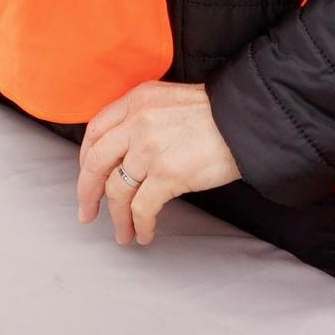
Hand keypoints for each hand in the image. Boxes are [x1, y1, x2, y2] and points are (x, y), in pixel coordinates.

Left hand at [72, 80, 236, 246]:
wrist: (248, 120)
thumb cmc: (217, 113)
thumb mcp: (170, 101)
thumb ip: (143, 117)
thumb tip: (126, 152)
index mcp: (137, 100)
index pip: (95, 132)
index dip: (85, 160)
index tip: (87, 178)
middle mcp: (138, 122)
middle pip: (96, 163)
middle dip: (87, 193)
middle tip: (87, 213)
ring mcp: (150, 149)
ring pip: (117, 190)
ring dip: (117, 217)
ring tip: (123, 233)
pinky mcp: (168, 174)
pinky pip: (142, 207)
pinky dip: (139, 225)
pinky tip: (144, 233)